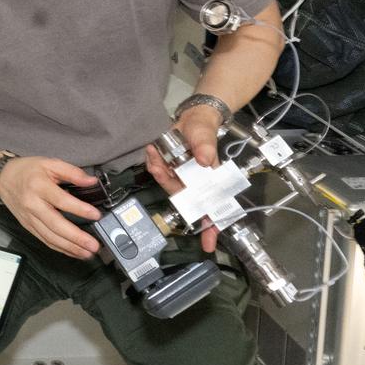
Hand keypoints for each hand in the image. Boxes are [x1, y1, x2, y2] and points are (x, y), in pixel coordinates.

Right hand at [0, 156, 104, 260]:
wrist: (2, 178)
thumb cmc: (27, 170)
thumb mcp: (50, 163)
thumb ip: (72, 172)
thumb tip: (91, 181)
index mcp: (39, 186)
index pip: (61, 200)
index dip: (79, 209)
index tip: (95, 215)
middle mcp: (33, 204)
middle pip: (56, 225)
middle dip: (76, 237)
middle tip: (93, 244)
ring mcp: (29, 218)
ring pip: (50, 237)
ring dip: (70, 247)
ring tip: (87, 252)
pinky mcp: (28, 226)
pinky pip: (45, 240)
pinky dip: (60, 248)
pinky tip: (73, 251)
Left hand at [145, 107, 222, 253]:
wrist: (191, 118)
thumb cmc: (204, 131)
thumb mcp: (206, 137)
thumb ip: (206, 148)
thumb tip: (204, 160)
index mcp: (210, 181)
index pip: (213, 208)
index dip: (211, 228)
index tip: (209, 246)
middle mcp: (195, 183)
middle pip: (182, 196)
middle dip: (168, 183)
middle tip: (161, 168)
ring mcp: (180, 176)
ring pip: (167, 183)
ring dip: (159, 171)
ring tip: (155, 154)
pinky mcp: (169, 168)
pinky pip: (159, 171)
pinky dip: (153, 162)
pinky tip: (152, 150)